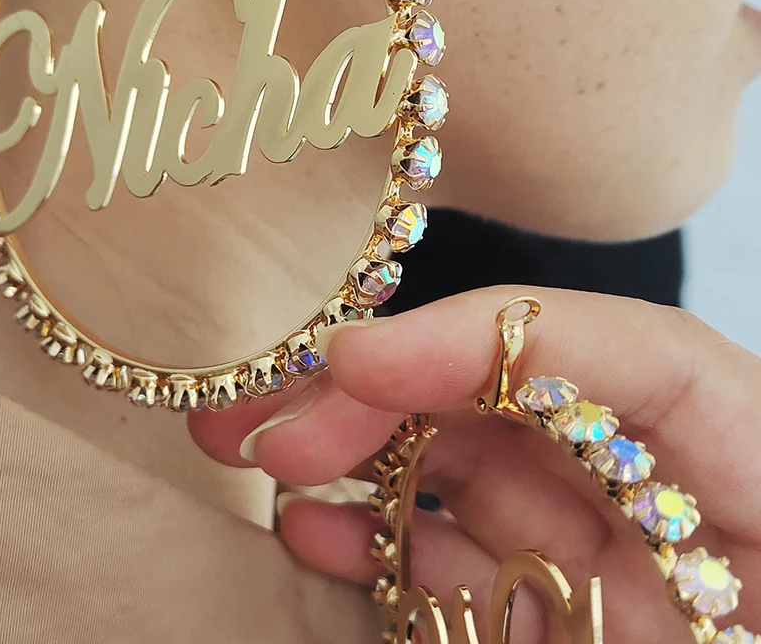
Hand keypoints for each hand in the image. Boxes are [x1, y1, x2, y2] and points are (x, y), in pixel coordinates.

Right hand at [189, 285, 760, 642]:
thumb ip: (601, 610)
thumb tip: (427, 552)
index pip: (636, 353)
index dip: (491, 334)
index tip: (360, 361)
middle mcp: (679, 495)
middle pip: (522, 394)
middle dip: (387, 391)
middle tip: (274, 418)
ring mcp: (615, 552)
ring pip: (472, 463)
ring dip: (359, 452)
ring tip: (265, 454)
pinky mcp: (561, 607)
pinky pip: (461, 556)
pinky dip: (382, 538)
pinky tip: (316, 528)